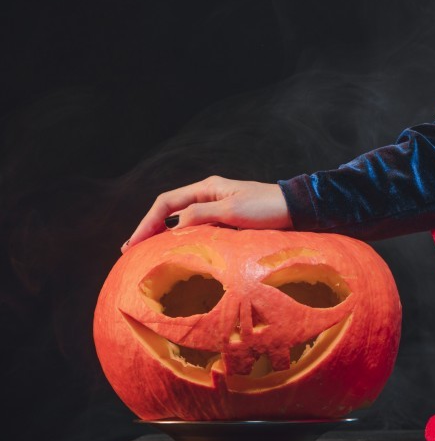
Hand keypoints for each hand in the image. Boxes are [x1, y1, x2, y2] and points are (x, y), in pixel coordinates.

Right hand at [122, 175, 292, 252]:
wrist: (298, 210)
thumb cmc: (269, 209)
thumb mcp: (233, 211)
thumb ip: (202, 216)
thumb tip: (172, 225)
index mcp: (207, 188)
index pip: (167, 203)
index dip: (148, 222)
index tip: (134, 243)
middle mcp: (209, 195)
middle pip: (170, 210)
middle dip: (149, 228)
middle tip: (130, 250)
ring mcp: (218, 206)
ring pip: (182, 219)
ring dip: (163, 234)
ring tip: (146, 251)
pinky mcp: (228, 219)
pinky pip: (197, 227)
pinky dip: (182, 238)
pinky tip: (176, 250)